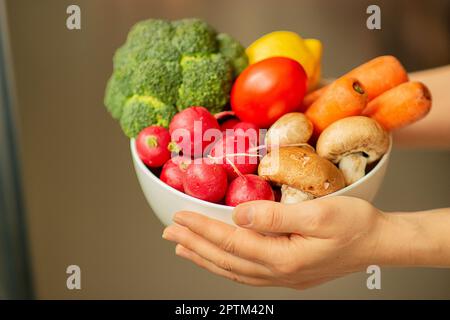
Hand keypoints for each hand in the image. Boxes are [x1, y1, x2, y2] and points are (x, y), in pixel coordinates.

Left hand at [162, 196, 388, 288]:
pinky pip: (246, 274)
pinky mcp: (287, 274)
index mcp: (282, 257)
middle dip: (194, 243)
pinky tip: (217, 260)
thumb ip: (275, 216)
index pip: (230, 240)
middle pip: (225, 258)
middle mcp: (277, 272)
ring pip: (232, 270)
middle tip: (169, 231)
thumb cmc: (354, 225)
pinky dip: (225, 266)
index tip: (179, 216)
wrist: (378, 243)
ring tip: (183, 247)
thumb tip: (239, 213)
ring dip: (204, 257)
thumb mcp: (318, 213)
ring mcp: (282, 277)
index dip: (202, 227)